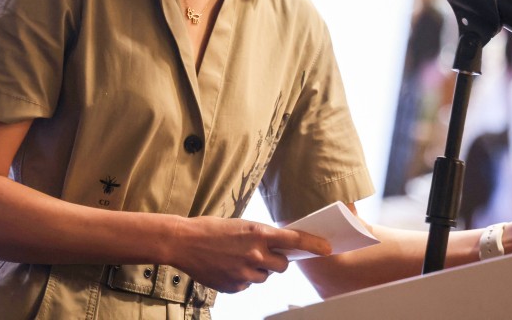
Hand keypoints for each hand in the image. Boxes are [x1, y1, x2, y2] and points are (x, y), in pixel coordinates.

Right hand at [169, 216, 331, 292]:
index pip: (295, 239)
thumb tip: (279, 245)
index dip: (314, 244)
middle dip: (278, 261)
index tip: (328, 248)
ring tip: (238, 258)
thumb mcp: (240, 225)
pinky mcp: (235, 286)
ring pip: (265, 277)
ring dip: (258, 270)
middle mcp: (255, 254)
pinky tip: (227, 266)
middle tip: (265, 254)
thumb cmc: (211, 229)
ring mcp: (245, 272)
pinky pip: (248, 285)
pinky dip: (242, 278)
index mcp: (258, 233)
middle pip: (283, 265)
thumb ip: (261, 236)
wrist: (183, 242)